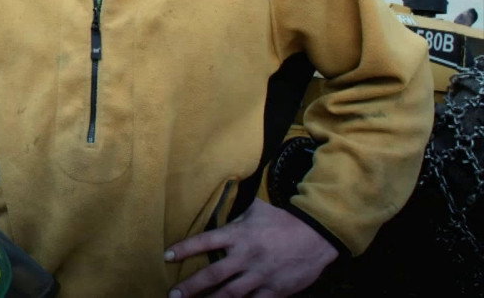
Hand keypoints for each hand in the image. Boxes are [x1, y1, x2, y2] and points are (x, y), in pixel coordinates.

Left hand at [164, 198, 336, 296]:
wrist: (317, 235)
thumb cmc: (283, 220)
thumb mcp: (256, 209)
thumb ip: (235, 214)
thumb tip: (217, 196)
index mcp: (239, 234)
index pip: (205, 241)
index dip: (185, 248)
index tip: (166, 256)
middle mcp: (246, 256)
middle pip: (213, 274)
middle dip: (191, 286)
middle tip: (173, 295)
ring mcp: (260, 275)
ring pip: (231, 294)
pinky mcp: (275, 290)